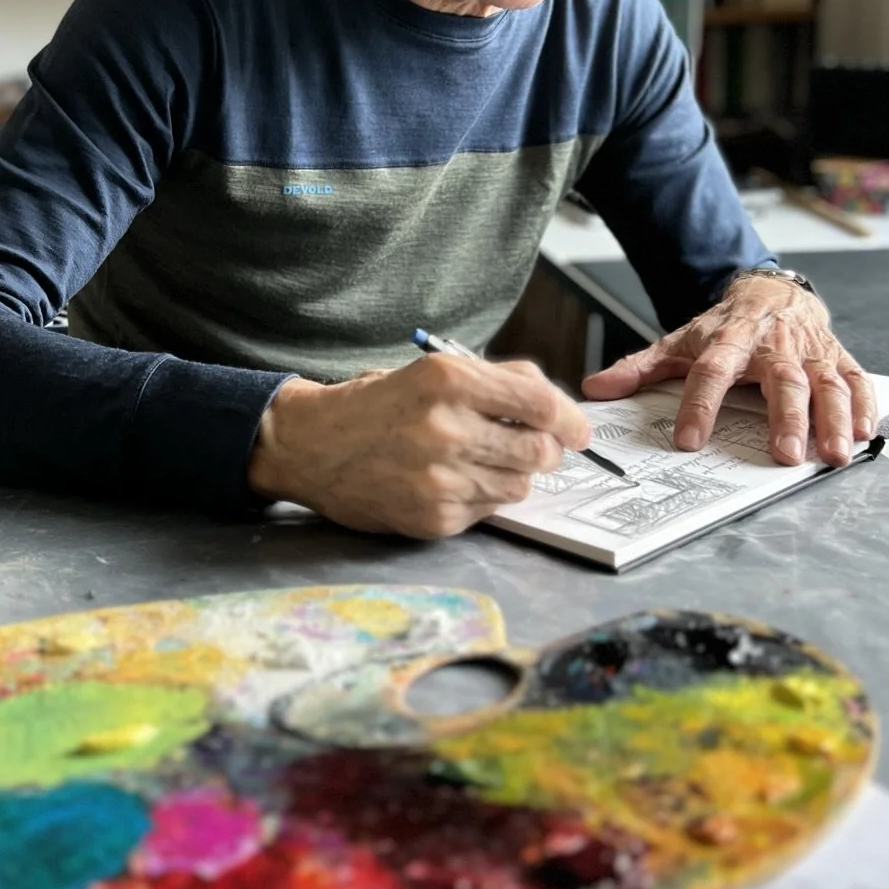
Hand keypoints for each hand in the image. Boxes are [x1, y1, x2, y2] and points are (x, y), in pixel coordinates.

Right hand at [247, 353, 591, 538]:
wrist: (310, 445)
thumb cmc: (377, 404)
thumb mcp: (433, 371)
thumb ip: (499, 380)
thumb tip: (557, 404)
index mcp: (449, 381)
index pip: (541, 405)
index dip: (570, 420)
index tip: (577, 430)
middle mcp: (445, 429)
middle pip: (540, 452)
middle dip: (544, 450)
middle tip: (529, 446)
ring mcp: (439, 478)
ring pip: (519, 486)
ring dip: (512, 475)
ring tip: (478, 461)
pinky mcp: (433, 517)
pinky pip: (488, 511)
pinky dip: (481, 498)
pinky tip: (450, 481)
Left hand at [580, 274, 874, 467]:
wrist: (769, 290)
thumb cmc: (725, 325)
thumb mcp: (679, 341)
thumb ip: (640, 368)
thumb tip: (597, 389)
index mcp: (729, 340)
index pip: (712, 372)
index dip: (701, 405)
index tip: (690, 440)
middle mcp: (774, 345)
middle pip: (783, 380)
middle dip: (786, 417)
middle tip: (785, 453)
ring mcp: (809, 350)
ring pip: (826, 383)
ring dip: (833, 418)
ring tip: (833, 453)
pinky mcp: (836, 356)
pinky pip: (856, 379)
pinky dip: (865, 405)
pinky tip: (865, 433)